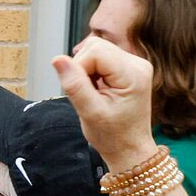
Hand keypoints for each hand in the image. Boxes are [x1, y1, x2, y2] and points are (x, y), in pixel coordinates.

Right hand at [51, 33, 161, 170]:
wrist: (130, 149)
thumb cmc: (113, 136)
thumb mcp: (89, 112)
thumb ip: (74, 84)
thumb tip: (57, 59)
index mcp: (133, 73)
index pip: (95, 51)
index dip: (78, 68)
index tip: (80, 92)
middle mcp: (137, 63)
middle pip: (96, 46)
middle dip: (82, 68)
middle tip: (87, 94)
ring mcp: (134, 64)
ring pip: (96, 51)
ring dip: (86, 70)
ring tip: (93, 93)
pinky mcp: (127, 68)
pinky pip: (101, 59)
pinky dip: (91, 73)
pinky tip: (97, 90)